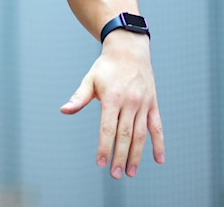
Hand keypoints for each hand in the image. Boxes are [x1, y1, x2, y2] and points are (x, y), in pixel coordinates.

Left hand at [60, 31, 164, 177]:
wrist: (129, 50)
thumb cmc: (106, 67)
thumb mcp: (90, 80)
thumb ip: (79, 98)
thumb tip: (64, 110)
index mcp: (113, 97)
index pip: (108, 128)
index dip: (105, 146)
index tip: (101, 162)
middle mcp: (130, 102)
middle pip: (125, 134)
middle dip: (120, 156)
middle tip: (115, 174)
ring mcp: (143, 104)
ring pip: (141, 134)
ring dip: (137, 155)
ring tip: (130, 172)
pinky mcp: (153, 104)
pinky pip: (158, 127)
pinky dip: (159, 144)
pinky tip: (158, 159)